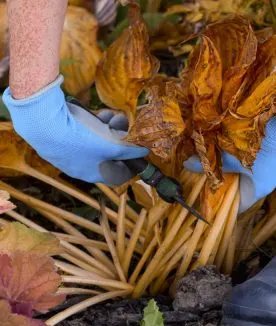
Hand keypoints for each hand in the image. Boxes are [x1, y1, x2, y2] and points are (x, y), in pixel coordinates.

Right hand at [2, 75, 147, 183]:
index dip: (132, 162)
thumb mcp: (112, 146)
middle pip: (110, 154)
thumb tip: (145, 151)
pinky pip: (85, 131)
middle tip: (124, 123)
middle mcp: (83, 166)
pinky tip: (97, 112)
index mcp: (94, 174)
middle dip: (120, 137)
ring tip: (111, 115)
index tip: (139, 149)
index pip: (120, 175)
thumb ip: (130, 150)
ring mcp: (72, 151)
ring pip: (98, 140)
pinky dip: (94, 122)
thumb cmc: (80, 139)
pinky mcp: (63, 136)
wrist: (42, 123)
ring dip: (109, 127)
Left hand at [185, 89, 275, 211]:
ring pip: (247, 172)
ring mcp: (274, 165)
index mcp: (260, 188)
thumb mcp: (229, 154)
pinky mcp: (275, 150)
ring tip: (213, 162)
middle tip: (205, 177)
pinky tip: (227, 146)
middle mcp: (269, 180)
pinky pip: (253, 159)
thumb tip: (187, 164)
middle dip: (224, 183)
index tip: (207, 199)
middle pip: (242, 188)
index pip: (240, 206)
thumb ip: (209, 162)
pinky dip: (240, 156)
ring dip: (231, 166)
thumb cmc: (257, 142)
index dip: (223, 204)